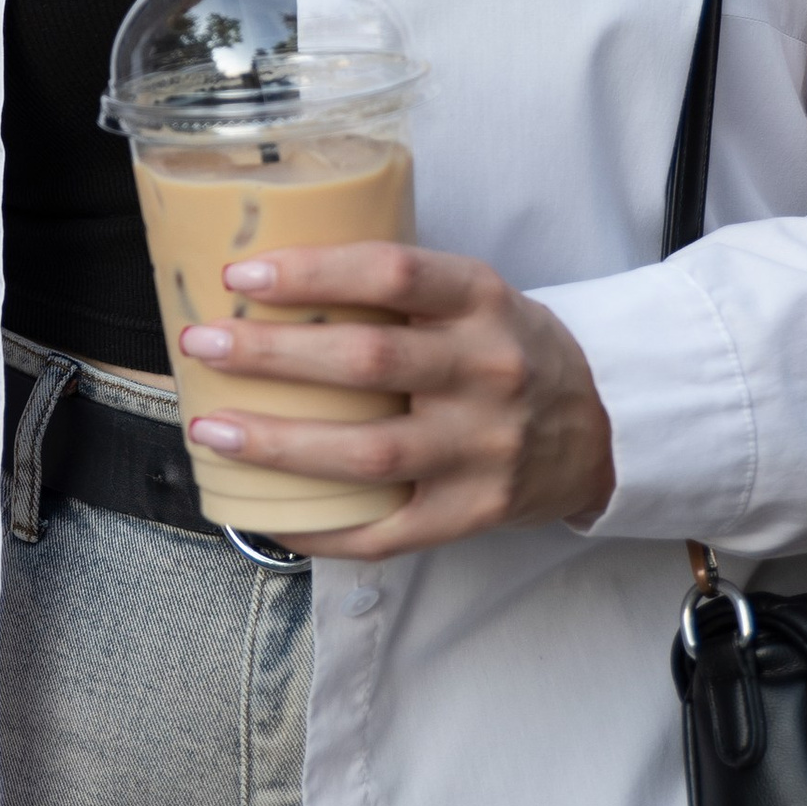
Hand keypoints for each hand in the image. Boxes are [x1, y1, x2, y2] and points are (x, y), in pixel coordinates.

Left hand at [176, 239, 615, 557]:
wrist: (604, 424)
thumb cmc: (507, 348)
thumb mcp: (476, 296)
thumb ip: (399, 290)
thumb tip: (267, 283)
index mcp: (483, 301)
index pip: (391, 274)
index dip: (312, 273)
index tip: (240, 276)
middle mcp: (486, 373)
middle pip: (366, 362)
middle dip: (271, 355)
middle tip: (202, 345)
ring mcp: (483, 450)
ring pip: (368, 453)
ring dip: (278, 444)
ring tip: (211, 430)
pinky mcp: (474, 513)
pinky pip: (385, 532)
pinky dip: (320, 529)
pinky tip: (266, 514)